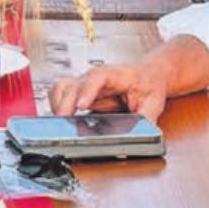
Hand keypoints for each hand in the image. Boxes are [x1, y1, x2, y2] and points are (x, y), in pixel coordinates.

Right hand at [48, 63, 171, 122]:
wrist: (147, 76)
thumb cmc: (148, 86)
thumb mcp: (154, 103)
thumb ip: (147, 117)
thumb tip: (142, 132)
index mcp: (116, 75)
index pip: (98, 77)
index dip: (87, 91)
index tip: (81, 106)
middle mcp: (96, 77)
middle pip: (73, 84)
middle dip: (65, 104)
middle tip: (64, 122)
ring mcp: (85, 83)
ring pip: (62, 87)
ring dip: (57, 104)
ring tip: (59, 123)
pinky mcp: (79, 91)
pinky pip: (60, 94)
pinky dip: (55, 106)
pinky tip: (60, 120)